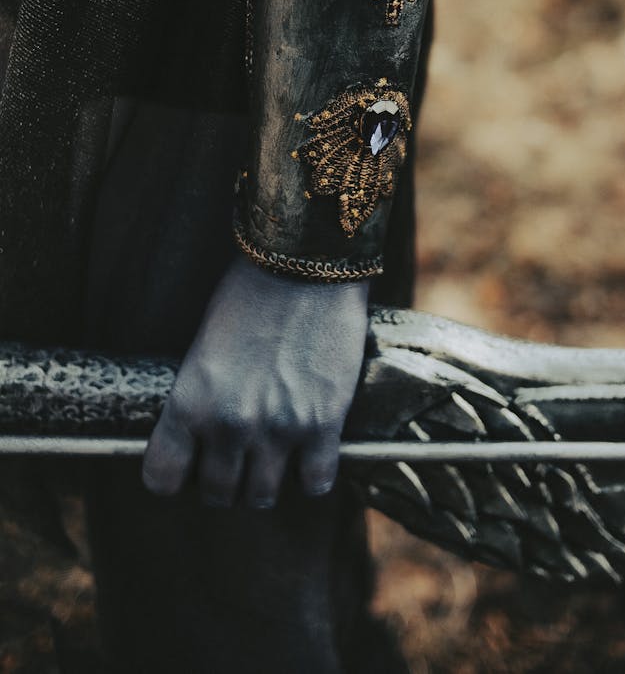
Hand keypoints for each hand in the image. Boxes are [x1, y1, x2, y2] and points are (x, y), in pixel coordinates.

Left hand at [142, 255, 368, 507]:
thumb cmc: (250, 292)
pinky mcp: (324, 425)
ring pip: (264, 497)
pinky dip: (312, 475)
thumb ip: (201, 395)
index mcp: (191, 402)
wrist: (306, 265)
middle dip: (225, 480)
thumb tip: (203, 431)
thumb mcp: (205, 345)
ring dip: (266, 481)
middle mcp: (230, 425)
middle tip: (238, 457)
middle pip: (218, 494)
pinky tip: (312, 453)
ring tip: (274, 457)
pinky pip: (315, 483)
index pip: (162, 478)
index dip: (175, 475)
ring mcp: (279, 430)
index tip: (189, 464)